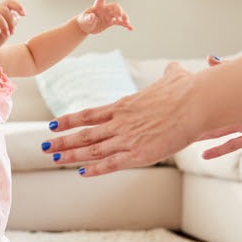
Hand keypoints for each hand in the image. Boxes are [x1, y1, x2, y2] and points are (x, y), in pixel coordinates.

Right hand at [0, 0, 24, 53]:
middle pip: (4, 9)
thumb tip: (17, 16)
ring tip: (6, 35)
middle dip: (11, 21)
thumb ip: (12, 24)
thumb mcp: (6, 32)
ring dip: (4, 26)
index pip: (8, 3)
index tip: (24, 14)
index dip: (17, 6)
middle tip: (12, 33)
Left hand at [42, 61, 197, 175]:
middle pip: (84, 134)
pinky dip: (95, 169)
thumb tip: (174, 68)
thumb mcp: (175, 78)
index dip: (70, 120)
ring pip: (92, 149)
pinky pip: (112, 164)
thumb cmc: (188, 89)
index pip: (89, 114)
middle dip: (62, 141)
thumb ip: (170, 75)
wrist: (197, 104)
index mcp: (124, 106)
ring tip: (53, 159)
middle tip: (44, 146)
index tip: (54, 125)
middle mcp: (120, 123)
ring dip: (71, 155)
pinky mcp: (139, 154)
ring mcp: (127, 139)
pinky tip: (81, 173)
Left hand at [76, 0, 132, 33]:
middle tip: (119, 17)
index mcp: (98, 6)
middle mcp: (105, 9)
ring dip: (124, 17)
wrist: (87, 27)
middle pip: (114, 7)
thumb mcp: (85, 20)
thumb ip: (88, 18)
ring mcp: (109, 15)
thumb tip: (92, 16)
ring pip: (119, 14)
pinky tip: (130, 28)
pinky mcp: (111, 21)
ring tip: (126, 22)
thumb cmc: (84, 21)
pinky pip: (120, 22)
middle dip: (118, 11)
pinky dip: (125, 25)